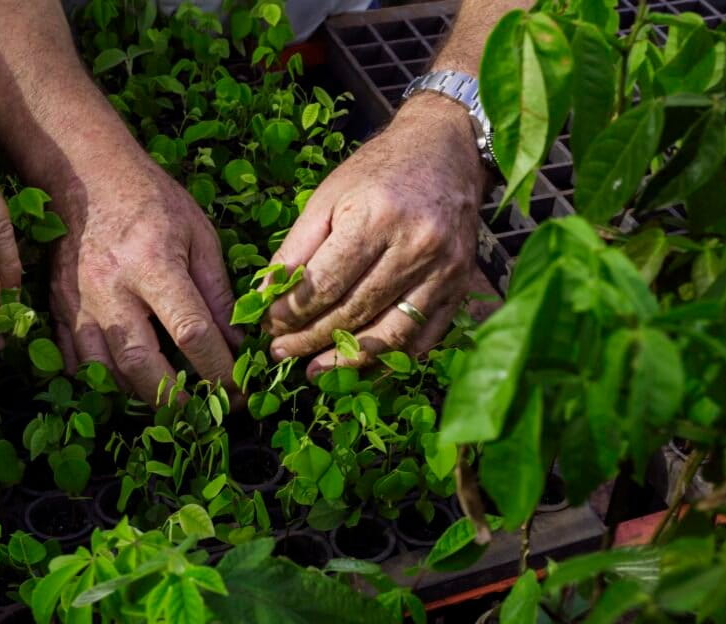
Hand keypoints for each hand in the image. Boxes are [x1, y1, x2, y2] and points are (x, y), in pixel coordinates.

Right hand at [48, 143, 238, 403]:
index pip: (191, 332)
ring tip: (170, 402)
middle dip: (176, 398)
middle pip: (141, 364)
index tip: (237, 391)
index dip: (218, 370)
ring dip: (140, 395)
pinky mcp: (58, 309)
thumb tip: (237, 346)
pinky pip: (77, 363)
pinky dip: (104, 381)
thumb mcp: (200, 237)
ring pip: (105, 371)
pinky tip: (129, 383)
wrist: (87, 179)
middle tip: (204, 412)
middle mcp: (111, 289)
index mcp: (153, 264)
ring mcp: (79, 302)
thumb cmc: (154, 203)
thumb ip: (218, 293)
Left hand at [264, 93, 487, 376]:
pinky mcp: (459, 287)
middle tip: (281, 353)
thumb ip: (296, 248)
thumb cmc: (378, 170)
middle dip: (311, 340)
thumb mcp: (328, 195)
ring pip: (389, 334)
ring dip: (347, 361)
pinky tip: (360, 369)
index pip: (325, 284)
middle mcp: (415, 246)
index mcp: (375, 217)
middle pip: (354, 312)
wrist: (445, 149)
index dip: (291, 313)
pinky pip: (422, 338)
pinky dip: (389, 360)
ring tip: (315, 372)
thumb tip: (265, 299)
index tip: (268, 327)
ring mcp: (443, 270)